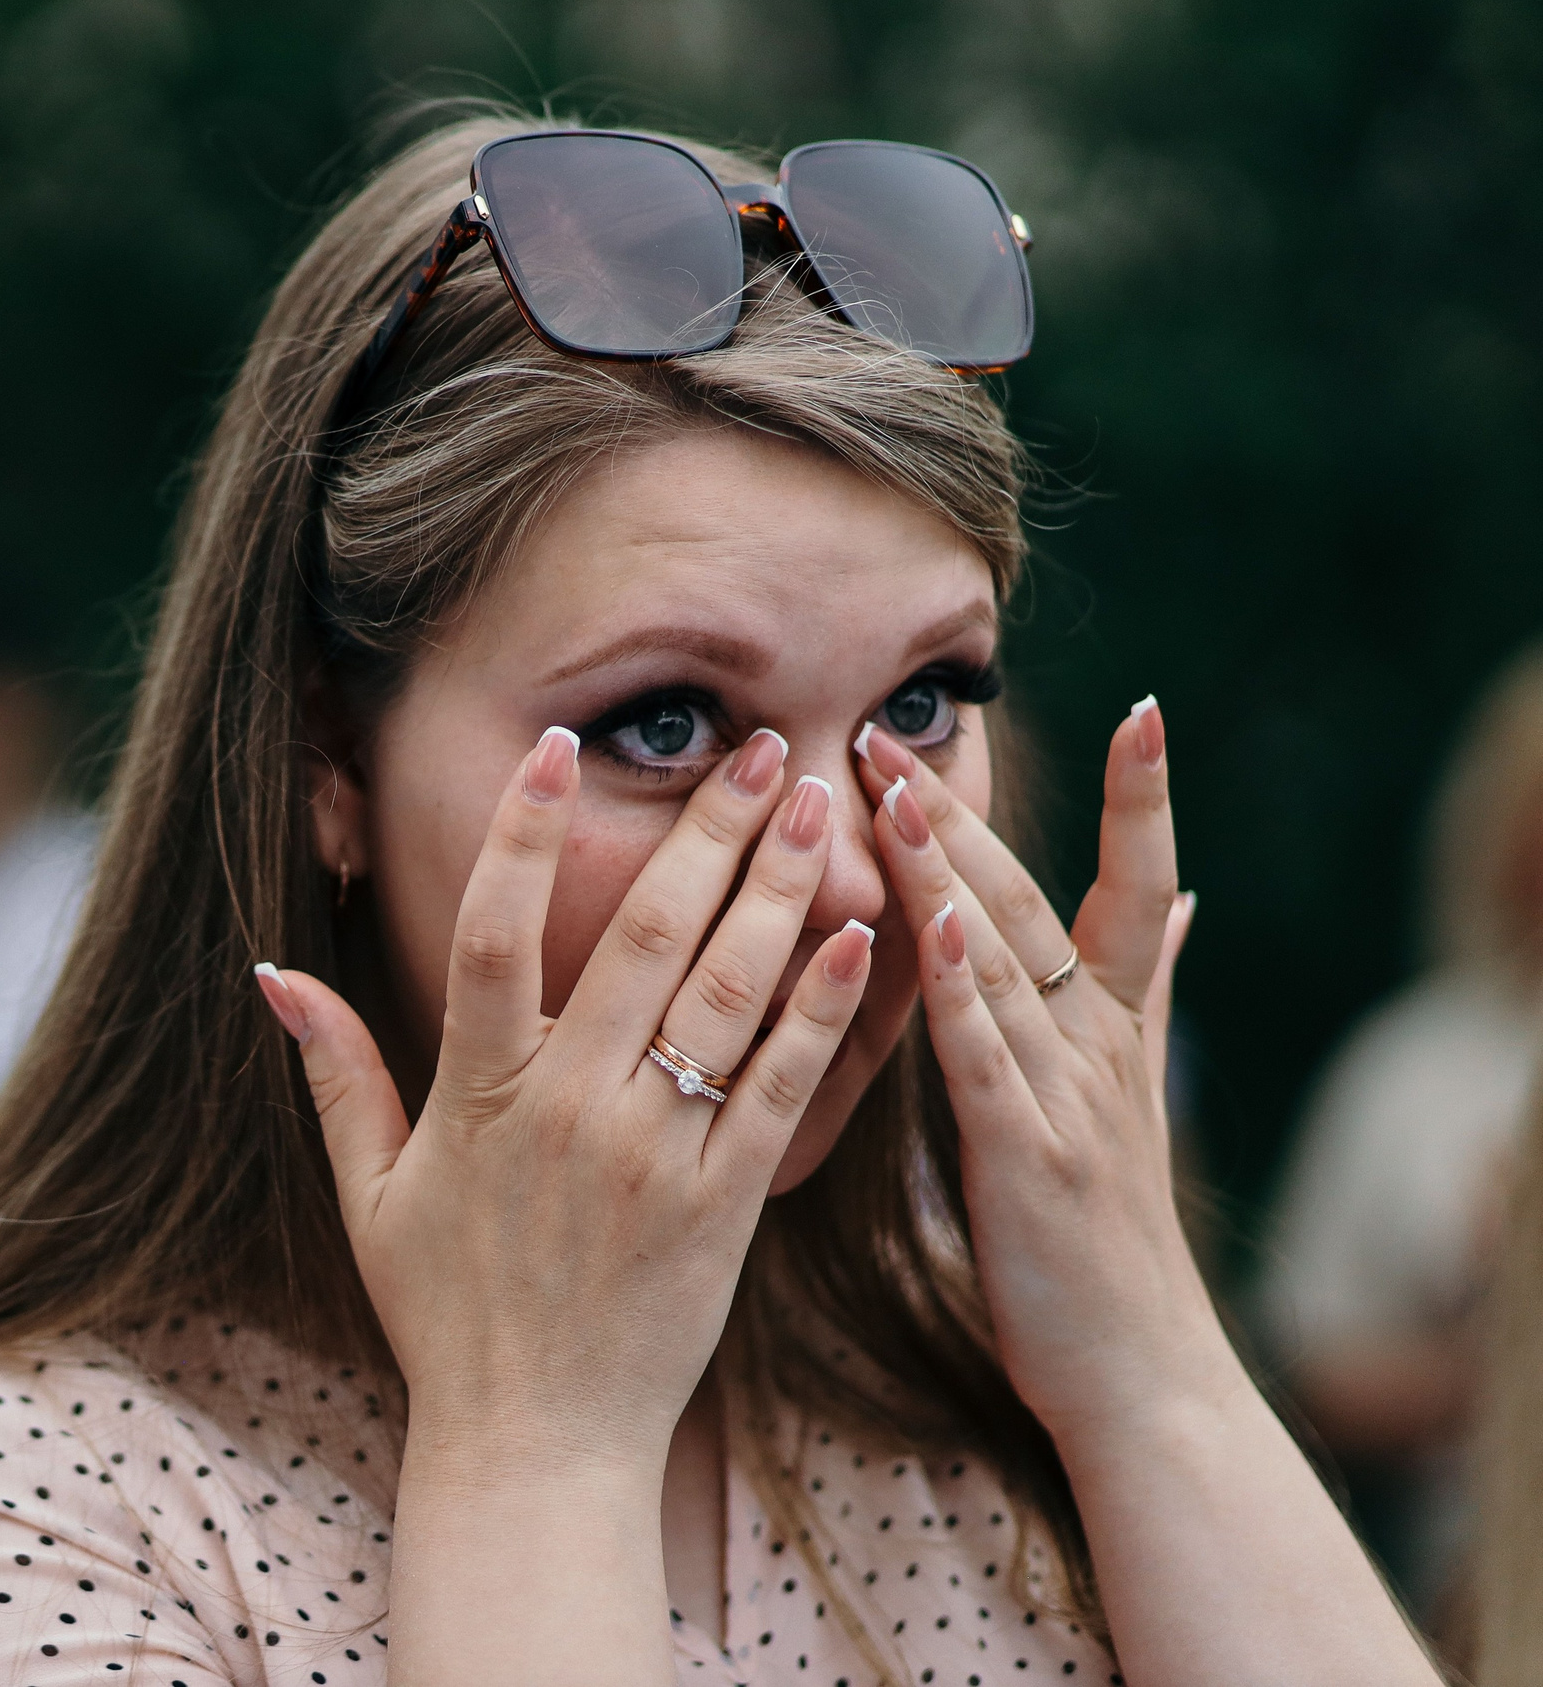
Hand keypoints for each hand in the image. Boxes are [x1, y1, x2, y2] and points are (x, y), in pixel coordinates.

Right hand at [257, 725, 876, 1449]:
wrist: (537, 1445)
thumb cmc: (448, 1316)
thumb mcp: (371, 1194)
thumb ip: (337, 1074)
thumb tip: (273, 973)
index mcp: (478, 1095)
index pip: (491, 932)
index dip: (525, 834)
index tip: (560, 746)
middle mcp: (569, 1109)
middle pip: (642, 938)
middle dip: (701, 830)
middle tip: (750, 744)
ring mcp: (656, 1154)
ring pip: (726, 994)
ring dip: (774, 889)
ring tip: (812, 801)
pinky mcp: (727, 1203)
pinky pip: (784, 1086)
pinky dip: (824, 1007)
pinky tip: (861, 933)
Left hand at [854, 703, 1219, 1440]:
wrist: (1138, 1375)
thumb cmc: (1108, 1239)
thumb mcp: (1135, 1100)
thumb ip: (1152, 993)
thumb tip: (1193, 899)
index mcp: (1117, 1032)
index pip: (1139, 891)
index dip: (1145, 804)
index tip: (1146, 710)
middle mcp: (1101, 1048)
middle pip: (1031, 904)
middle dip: (961, 813)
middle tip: (891, 730)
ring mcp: (1068, 1098)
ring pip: (1000, 960)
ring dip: (944, 870)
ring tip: (891, 788)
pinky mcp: (1027, 1157)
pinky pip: (983, 1056)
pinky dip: (956, 987)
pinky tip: (929, 924)